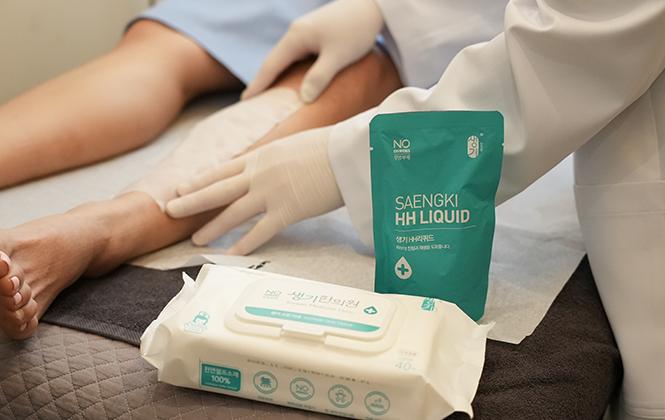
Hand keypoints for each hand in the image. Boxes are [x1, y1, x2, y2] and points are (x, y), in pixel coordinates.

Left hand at [166, 127, 342, 254]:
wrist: (349, 152)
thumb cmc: (330, 146)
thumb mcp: (294, 145)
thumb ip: (276, 157)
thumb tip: (272, 165)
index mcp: (261, 155)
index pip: (222, 169)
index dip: (199, 179)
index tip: (181, 186)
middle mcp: (259, 173)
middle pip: (217, 190)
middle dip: (191, 201)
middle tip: (169, 210)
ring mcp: (271, 193)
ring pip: (232, 213)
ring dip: (211, 227)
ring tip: (195, 239)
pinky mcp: (288, 211)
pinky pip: (260, 231)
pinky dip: (244, 244)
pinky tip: (230, 254)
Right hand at [242, 0, 383, 102]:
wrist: (372, 5)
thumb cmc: (356, 29)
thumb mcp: (338, 56)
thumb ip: (319, 77)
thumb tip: (303, 99)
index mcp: (297, 37)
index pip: (271, 65)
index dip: (258, 85)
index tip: (245, 101)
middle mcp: (296, 32)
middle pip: (274, 60)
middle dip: (263, 81)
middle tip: (253, 102)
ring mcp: (305, 31)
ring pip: (286, 57)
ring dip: (277, 75)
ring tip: (270, 95)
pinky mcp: (316, 32)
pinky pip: (297, 54)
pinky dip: (291, 68)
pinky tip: (292, 79)